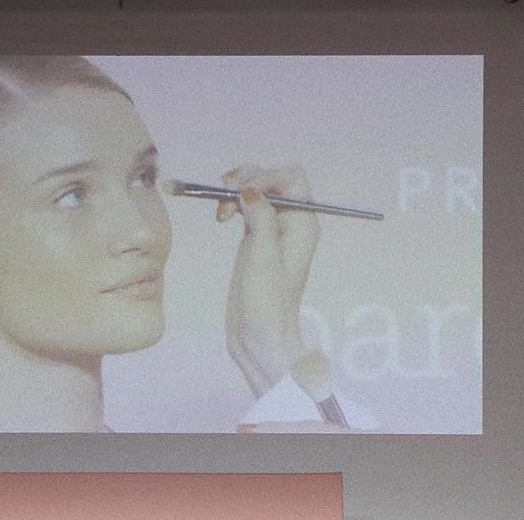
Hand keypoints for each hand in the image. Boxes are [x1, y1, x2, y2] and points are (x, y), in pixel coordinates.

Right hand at [219, 164, 319, 397]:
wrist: (260, 338)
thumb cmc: (266, 306)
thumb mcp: (263, 260)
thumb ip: (261, 220)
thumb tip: (249, 191)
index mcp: (303, 225)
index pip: (290, 178)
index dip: (264, 177)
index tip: (240, 195)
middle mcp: (292, 224)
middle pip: (273, 179)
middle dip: (248, 179)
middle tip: (224, 196)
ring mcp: (273, 231)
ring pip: (258, 191)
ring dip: (236, 191)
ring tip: (220, 211)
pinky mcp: (256, 240)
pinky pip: (248, 208)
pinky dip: (233, 204)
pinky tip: (221, 217)